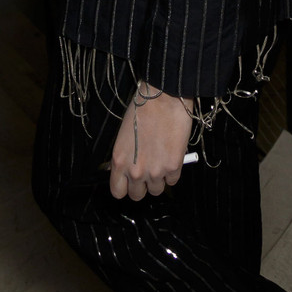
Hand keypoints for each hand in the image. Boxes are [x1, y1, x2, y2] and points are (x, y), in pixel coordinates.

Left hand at [109, 86, 193, 200]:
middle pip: (137, 195)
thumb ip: (125, 156)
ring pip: (157, 190)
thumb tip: (128, 168)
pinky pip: (172, 181)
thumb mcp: (124, 135)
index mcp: (119, 161)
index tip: (129, 180)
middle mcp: (135, 171)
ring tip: (161, 160)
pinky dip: (173, 171)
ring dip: (159, 179)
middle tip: (148, 170)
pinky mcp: (173, 167)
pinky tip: (171, 155)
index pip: (117, 192)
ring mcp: (155, 171)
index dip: (124, 186)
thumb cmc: (143, 109)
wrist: (164, 96)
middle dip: (143, 185)